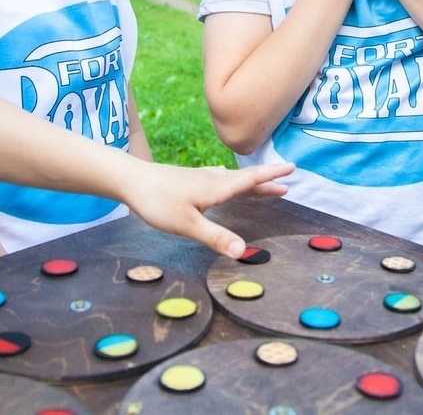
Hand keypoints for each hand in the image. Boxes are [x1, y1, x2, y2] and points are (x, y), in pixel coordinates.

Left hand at [123, 161, 293, 257]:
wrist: (130, 180)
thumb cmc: (158, 201)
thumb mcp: (187, 224)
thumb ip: (215, 237)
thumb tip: (243, 252)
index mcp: (217, 188)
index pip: (250, 180)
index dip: (271, 175)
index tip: (291, 169)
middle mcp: (212, 180)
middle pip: (245, 180)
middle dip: (266, 182)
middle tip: (286, 183)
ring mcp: (200, 178)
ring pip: (232, 179)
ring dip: (250, 182)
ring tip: (263, 185)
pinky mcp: (190, 180)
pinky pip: (220, 179)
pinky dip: (232, 181)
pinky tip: (224, 179)